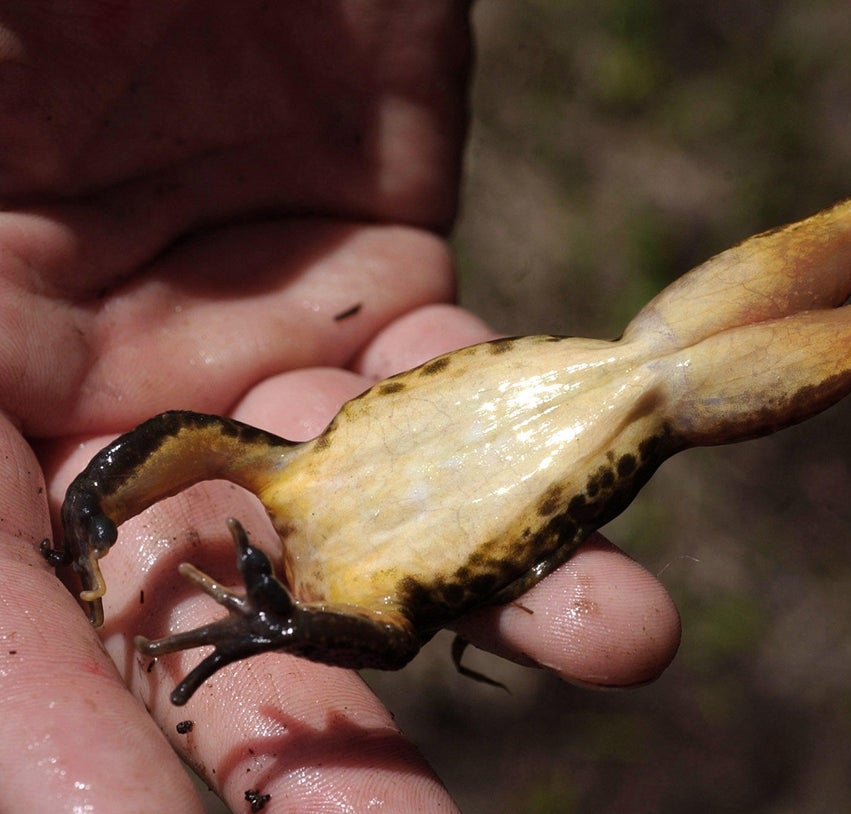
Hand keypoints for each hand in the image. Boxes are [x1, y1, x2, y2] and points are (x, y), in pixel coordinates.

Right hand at [0, 4, 678, 809]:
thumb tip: (31, 576)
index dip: (69, 745)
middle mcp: (61, 378)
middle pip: (179, 598)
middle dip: (301, 722)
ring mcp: (227, 331)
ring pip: (356, 512)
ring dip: (484, 583)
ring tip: (616, 635)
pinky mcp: (368, 268)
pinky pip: (456, 392)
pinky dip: (529, 450)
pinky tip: (604, 492)